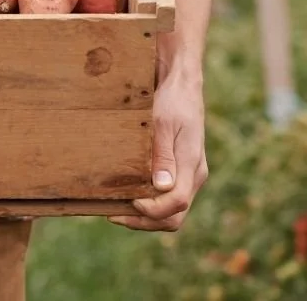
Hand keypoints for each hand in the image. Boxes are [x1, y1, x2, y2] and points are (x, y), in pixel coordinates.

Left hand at [108, 69, 207, 231]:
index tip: (128, 201)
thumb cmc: (172, 101)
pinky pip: (167, 198)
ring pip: (171, 212)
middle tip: (113, 214)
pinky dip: (148, 204)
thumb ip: (162, 156)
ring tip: (115, 208)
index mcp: (191, 165)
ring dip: (145, 217)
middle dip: (144, 221)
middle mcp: (193, 175)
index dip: (151, 210)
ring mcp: (188, 175)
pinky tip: (126, 196)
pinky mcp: (180, 171)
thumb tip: (161, 187)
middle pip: (174, 217)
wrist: (181, 85)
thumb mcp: (163, 124)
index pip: (176, 204)